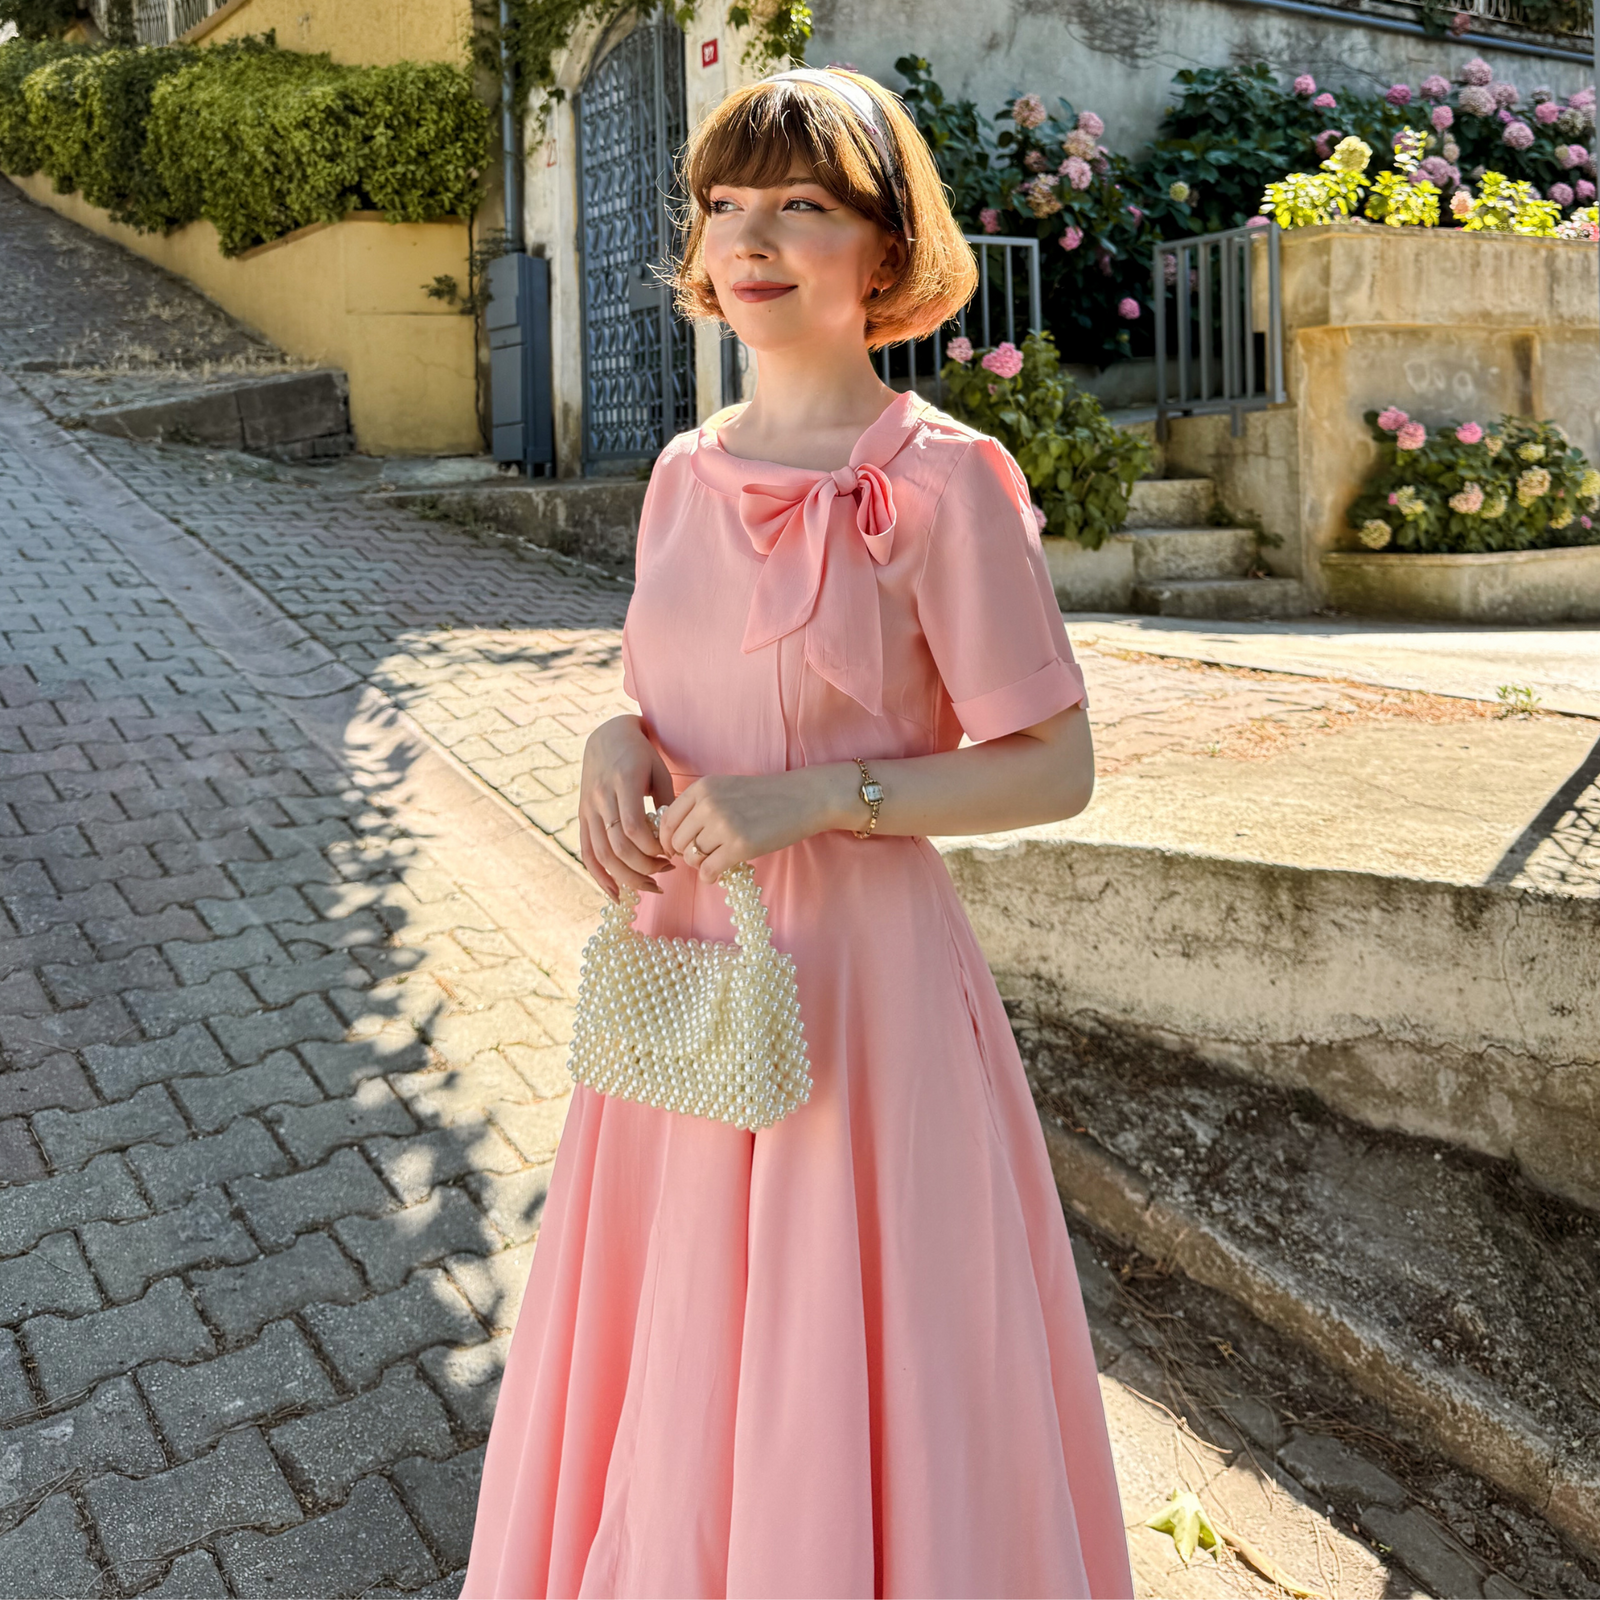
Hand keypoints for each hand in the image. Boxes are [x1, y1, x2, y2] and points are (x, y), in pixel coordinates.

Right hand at [577, 716, 676, 899]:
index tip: (672, 852)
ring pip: (602, 855)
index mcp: (621, 783)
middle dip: (644, 868)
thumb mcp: (659, 770)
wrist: (607, 736)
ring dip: (627, 878)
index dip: (653, 848)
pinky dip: (599, 877)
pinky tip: (616, 894)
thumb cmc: (641, 754)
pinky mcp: (582, 817)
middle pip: (617, 847)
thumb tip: (676, 839)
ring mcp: (588, 809)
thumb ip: (667, 803)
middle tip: (668, 871)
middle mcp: (600, 798)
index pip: (633, 828)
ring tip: (652, 888)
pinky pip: (586, 853)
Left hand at [656, 766, 851, 882]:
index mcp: (702, 788)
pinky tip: (718, 873)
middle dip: (684, 853)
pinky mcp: (739, 846)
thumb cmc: (764, 796)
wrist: (802, 798)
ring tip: (714, 861)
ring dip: (699, 864)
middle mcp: (708, 804)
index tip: (677, 847)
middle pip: (676, 840)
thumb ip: (699, 806)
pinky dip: (709, 876)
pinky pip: (708, 870)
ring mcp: (723, 825)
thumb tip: (672, 837)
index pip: (667, 819)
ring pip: (691, 856)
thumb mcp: (725, 789)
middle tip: (700, 856)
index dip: (668, 838)